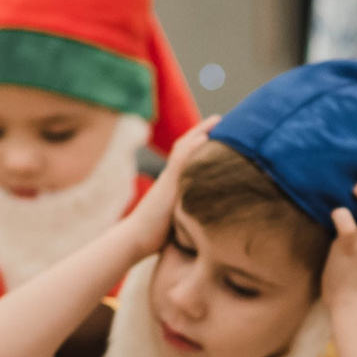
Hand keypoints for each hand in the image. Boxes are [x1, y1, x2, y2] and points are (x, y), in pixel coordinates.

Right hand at [116, 115, 221, 261]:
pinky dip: (193, 149)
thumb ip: (190, 213)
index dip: (202, 143)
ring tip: (218, 119)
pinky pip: (181, 162)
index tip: (217, 133)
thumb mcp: (179, 220)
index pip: (190, 156)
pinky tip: (206, 137)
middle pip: (187, 146)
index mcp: (174, 183)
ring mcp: (169, 179)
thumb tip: (209, 221)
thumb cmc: (154, 236)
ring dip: (201, 132)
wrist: (135, 239)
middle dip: (204, 130)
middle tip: (221, 117)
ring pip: (185, 149)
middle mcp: (171, 177)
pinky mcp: (167, 186)